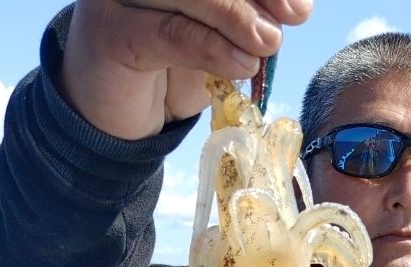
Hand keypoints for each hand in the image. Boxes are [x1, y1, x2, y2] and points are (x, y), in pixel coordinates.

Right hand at [60, 0, 312, 139]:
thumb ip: (242, 19)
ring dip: (237, 19)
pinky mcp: (110, 30)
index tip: (300, 6)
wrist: (112, 112)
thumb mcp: (213, 35)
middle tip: (289, 21)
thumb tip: (294, 10)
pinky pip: (170, 33)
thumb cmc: (166, 65)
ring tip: (268, 45)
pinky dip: (211, 48)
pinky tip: (241, 65)